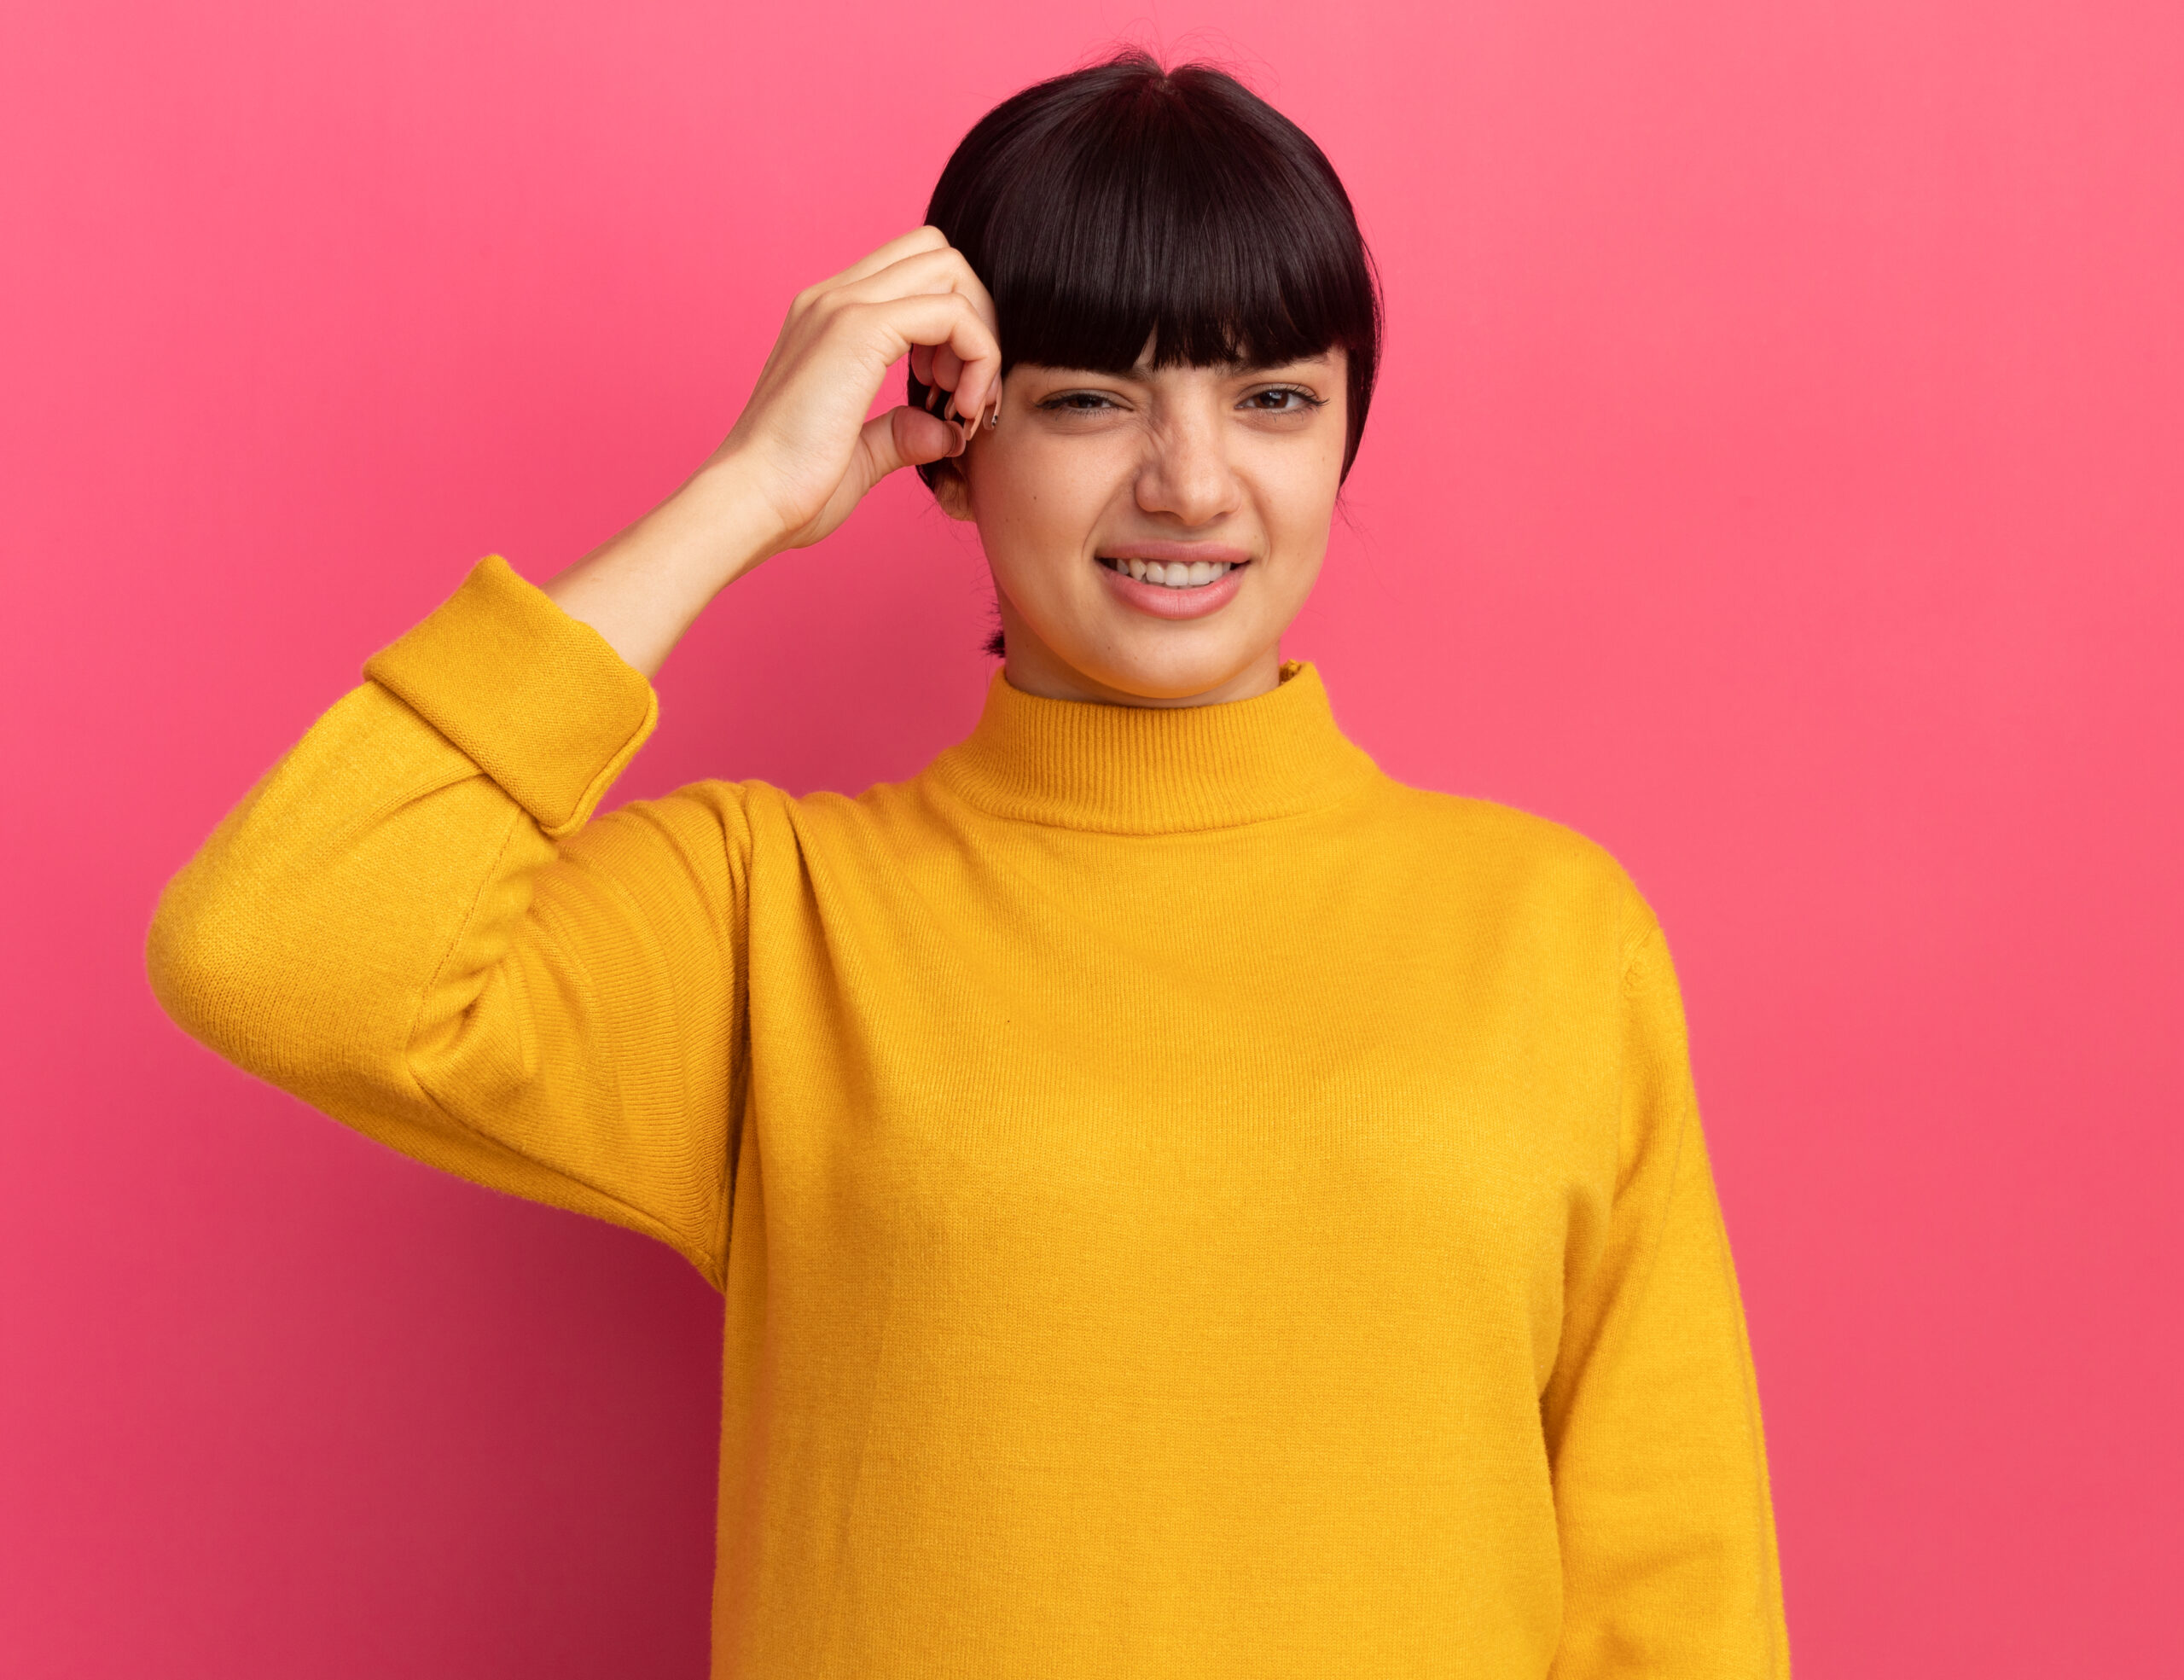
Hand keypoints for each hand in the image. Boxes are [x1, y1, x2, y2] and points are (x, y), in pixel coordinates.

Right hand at [545, 228, 1001, 675]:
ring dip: (978, 332)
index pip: (912, 275)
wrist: (749, 501)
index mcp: (827, 319)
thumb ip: (901, 434)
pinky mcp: (858, 329)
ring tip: (961, 401)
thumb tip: (946, 432)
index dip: (951, 324)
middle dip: (974, 315)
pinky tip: (959, 408)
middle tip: (963, 389)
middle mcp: (832, 298)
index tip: (947, 392)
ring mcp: (841, 305)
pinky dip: (978, 355)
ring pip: (948, 270)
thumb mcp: (859, 455)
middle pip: (937, 255)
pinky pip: (952, 313)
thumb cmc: (790, 489)